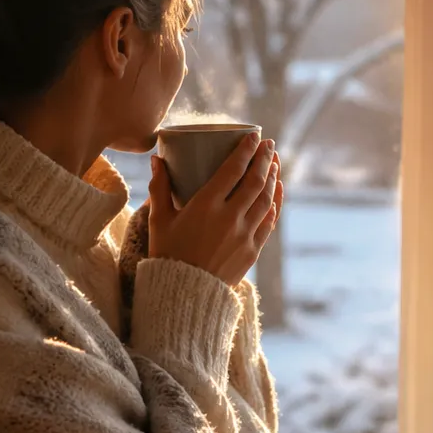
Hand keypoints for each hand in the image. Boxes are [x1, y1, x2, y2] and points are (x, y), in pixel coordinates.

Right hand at [147, 134, 282, 285]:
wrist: (184, 295)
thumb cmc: (167, 255)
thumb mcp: (159, 220)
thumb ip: (160, 188)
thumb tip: (156, 159)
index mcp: (205, 206)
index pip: (233, 169)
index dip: (247, 150)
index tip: (255, 136)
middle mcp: (229, 218)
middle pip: (255, 181)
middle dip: (265, 159)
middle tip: (269, 144)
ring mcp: (244, 235)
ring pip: (266, 199)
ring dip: (273, 178)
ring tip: (275, 163)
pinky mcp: (252, 251)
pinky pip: (268, 221)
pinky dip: (274, 203)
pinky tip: (276, 192)